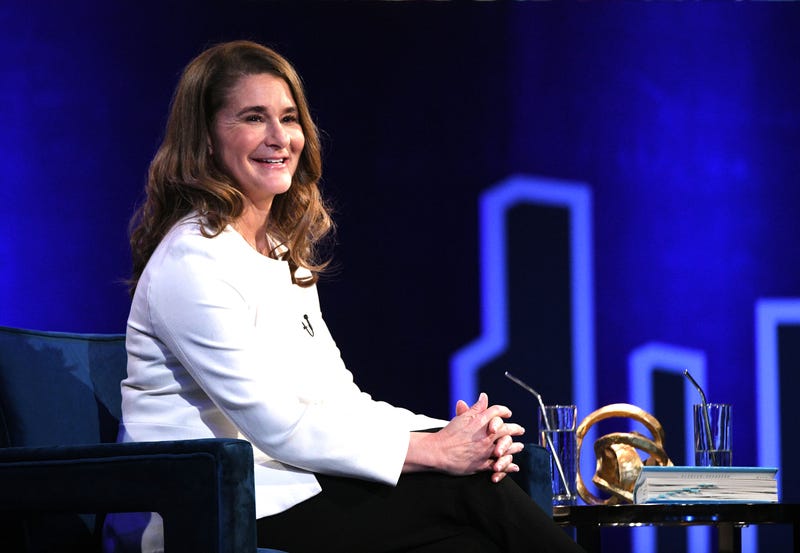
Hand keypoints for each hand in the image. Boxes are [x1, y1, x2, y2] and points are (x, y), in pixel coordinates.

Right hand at [404, 393, 523, 480]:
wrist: (438, 451)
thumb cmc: (449, 434)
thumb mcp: (462, 418)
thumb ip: (476, 408)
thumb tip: (484, 397)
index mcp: (480, 422)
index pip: (497, 412)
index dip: (504, 411)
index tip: (508, 413)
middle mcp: (486, 436)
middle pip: (506, 429)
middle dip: (515, 429)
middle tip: (520, 429)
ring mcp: (486, 451)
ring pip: (506, 448)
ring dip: (515, 447)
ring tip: (520, 446)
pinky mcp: (483, 464)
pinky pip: (500, 465)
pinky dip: (509, 466)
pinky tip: (514, 466)